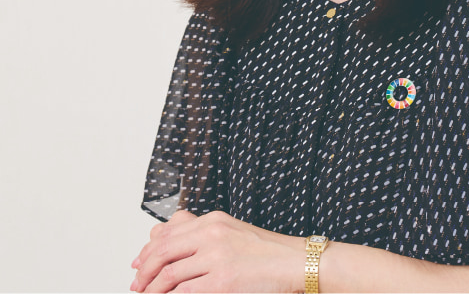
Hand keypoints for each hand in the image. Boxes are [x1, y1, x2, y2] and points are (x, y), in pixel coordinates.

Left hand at [130, 210, 305, 292]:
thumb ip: (202, 233)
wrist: (293, 262)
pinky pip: (183, 291)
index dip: (147, 250)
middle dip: (144, 270)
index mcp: (212, 220)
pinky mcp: (222, 281)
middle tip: (137, 285)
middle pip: (163, 250)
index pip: (168, 232)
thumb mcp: (231, 231)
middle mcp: (211, 233)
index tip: (138, 264)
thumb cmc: (265, 251)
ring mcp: (216, 256)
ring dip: (151, 289)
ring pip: (168, 273)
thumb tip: (167, 238)